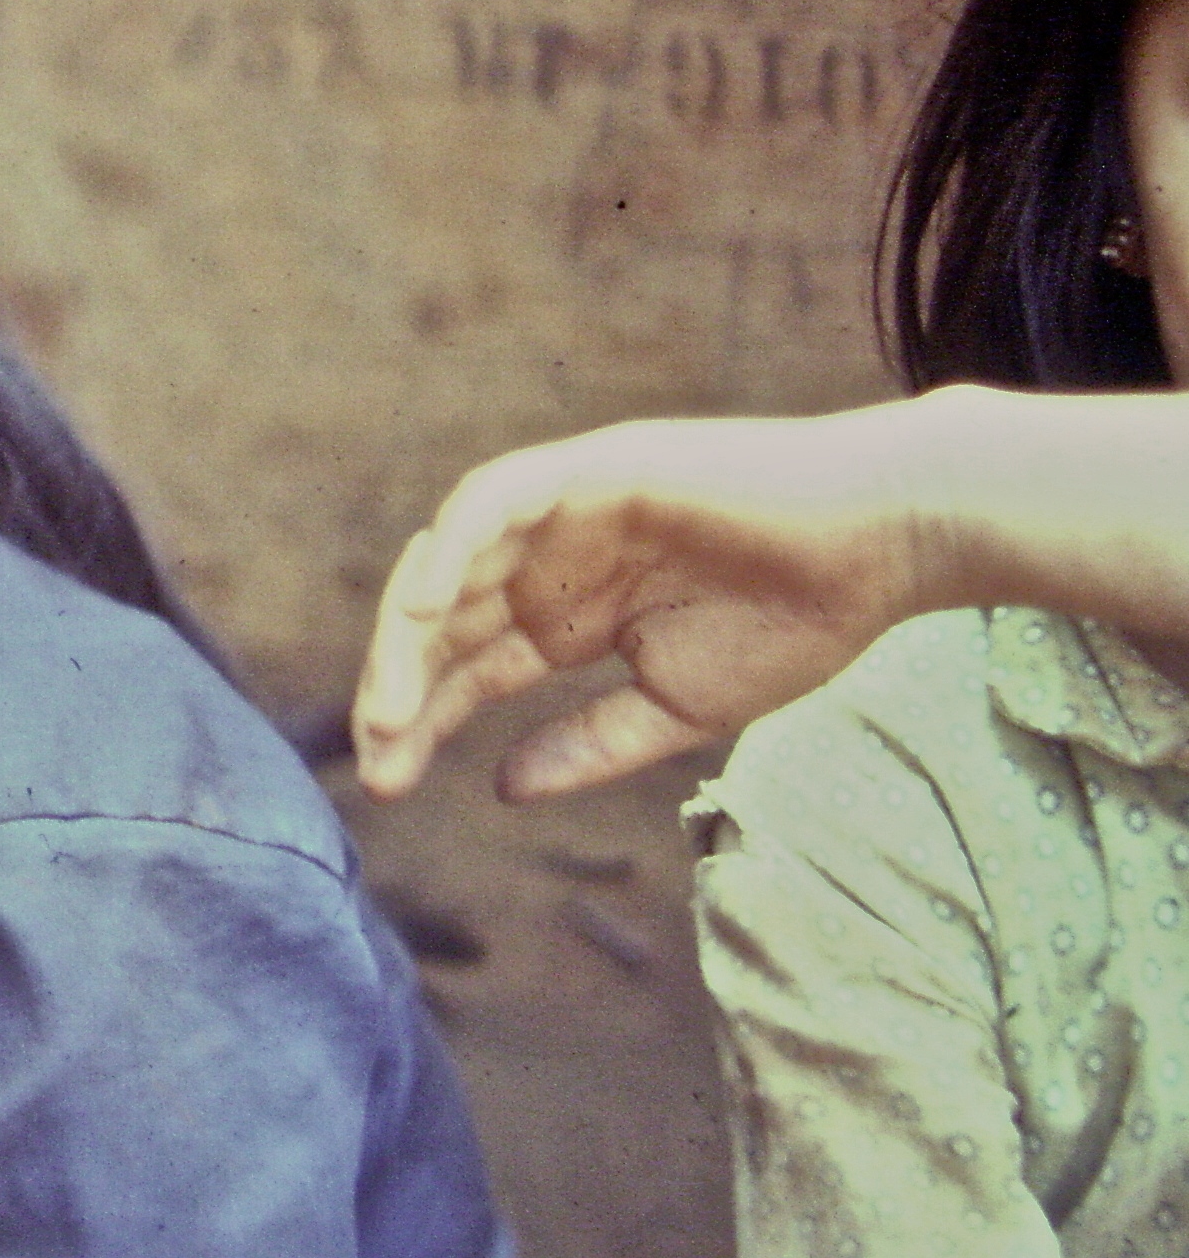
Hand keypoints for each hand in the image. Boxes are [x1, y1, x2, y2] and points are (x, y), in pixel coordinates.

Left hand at [351, 406, 936, 801]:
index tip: (385, 784)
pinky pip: (494, 500)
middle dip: (399, 688)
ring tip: (386, 706)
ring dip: (409, 631)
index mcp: (564, 616)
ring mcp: (562, 511)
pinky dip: (453, 545)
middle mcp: (547, 562)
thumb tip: (501, 788)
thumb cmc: (798, 620)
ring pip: (451, 564)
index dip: (422, 721)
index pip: (466, 669)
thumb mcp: (676, 707)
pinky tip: (421, 606)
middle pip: (440, 622)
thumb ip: (588, 745)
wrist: (884, 546)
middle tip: (374, 759)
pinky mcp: (589, 468)